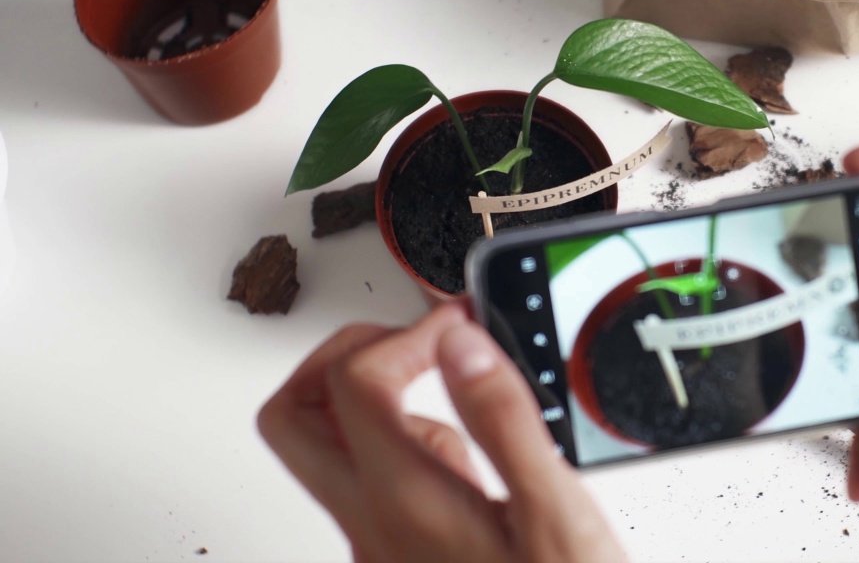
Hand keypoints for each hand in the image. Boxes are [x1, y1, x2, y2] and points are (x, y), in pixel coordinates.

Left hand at [257, 303, 625, 562]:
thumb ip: (503, 419)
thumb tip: (458, 344)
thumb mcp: (555, 510)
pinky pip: (367, 480)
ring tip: (439, 383)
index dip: (407, 334)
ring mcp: (376, 544)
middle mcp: (373, 526)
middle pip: (293, 418)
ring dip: (365, 396)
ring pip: (323, 449)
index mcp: (407, 501)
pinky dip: (398, 439)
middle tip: (405, 342)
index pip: (354, 382)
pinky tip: (460, 446)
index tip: (458, 329)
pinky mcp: (397, 553)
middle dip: (342, 356)